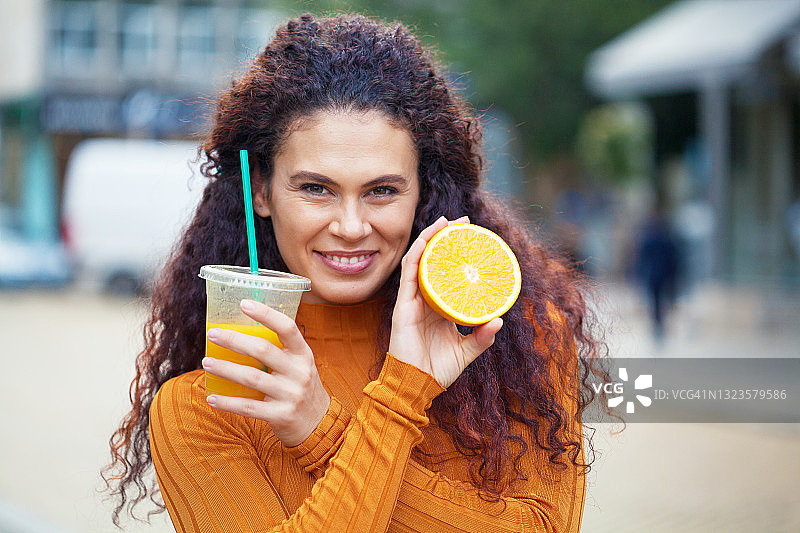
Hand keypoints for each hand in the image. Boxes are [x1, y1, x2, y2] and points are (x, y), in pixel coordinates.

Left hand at [202, 300, 329, 446]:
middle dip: (234, 340)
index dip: (266, 314)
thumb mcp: (300, 365)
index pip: (287, 328)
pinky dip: (228, 402)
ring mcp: (291, 394)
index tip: (244, 303)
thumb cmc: (300, 387)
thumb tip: (243, 329)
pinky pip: (249, 407)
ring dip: (226, 369)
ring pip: (252, 377)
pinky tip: (212, 397)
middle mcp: (299, 372)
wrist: (319, 424)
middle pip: (263, 350)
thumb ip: (280, 350)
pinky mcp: (281, 415)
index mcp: (303, 354)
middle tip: (212, 334)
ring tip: (206, 362)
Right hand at [388, 216, 502, 387]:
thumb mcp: (467, 352)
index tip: (474, 240)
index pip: (447, 275)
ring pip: (420, 260)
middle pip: (434, 262)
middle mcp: (425, 300)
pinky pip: (409, 272)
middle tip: (463, 222)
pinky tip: (427, 239)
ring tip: (445, 222)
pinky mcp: (403, 304)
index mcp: (439, 309)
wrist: (415, 385)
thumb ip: (482, 338)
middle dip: (446, 239)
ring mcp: (412, 300)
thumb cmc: (438, 370)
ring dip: (431, 238)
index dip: (457, 257)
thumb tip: (499, 320)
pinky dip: (418, 253)